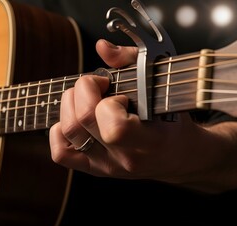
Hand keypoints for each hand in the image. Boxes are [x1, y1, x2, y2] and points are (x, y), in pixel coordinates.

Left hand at [49, 40, 212, 181]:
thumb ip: (132, 59)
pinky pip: (61, 153)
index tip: (116, 91)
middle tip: (97, 85)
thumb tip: (101, 47)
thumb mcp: (161, 84)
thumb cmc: (170, 117)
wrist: (177, 155)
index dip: (107, 102)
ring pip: (68, 132)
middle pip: (83, 121)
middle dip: (83, 91)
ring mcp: (106, 165)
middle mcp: (125, 158)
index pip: (114, 128)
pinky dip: (59, 131)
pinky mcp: (93, 168)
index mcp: (149, 141)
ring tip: (85, 98)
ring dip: (69, 104)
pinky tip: (76, 119)